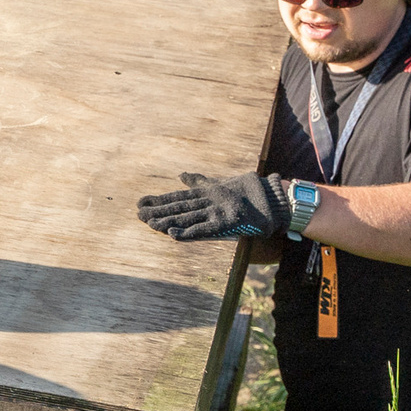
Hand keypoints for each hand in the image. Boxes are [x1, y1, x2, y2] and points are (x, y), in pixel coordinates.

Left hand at [137, 172, 293, 242]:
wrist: (272, 200)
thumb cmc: (246, 190)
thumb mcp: (219, 183)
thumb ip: (199, 181)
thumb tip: (181, 175)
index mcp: (206, 191)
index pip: (178, 196)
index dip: (158, 200)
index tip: (140, 202)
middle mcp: (209, 200)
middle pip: (178, 207)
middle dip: (158, 210)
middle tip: (138, 214)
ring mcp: (217, 211)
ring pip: (187, 217)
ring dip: (167, 221)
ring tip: (150, 224)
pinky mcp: (226, 222)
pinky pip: (204, 229)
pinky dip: (188, 232)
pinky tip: (173, 235)